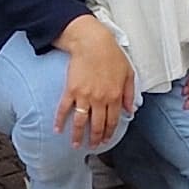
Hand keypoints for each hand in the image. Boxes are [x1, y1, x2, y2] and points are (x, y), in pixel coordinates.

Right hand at [56, 18, 135, 147]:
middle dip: (95, 139)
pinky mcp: (71, 90)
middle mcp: (100, 99)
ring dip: (78, 136)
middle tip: (92, 146)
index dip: (109, 133)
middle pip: (97, 125)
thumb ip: (130, 94)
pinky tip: (57, 129)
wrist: (92, 42)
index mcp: (115, 96)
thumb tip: (131, 110)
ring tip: (76, 145)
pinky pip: (64, 109)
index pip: (113, 121)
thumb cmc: (111, 54)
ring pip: (81, 122)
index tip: (106, 140)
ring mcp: (85, 96)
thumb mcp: (128, 73)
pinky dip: (60, 121)